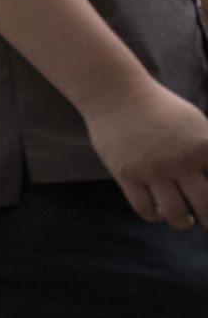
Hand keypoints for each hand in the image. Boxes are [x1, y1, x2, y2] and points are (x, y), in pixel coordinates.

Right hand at [85, 83, 207, 227]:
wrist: (118, 95)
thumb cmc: (160, 108)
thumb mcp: (196, 123)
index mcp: (203, 146)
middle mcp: (180, 161)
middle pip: (204, 206)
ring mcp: (152, 169)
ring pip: (174, 213)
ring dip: (182, 222)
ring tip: (184, 221)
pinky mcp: (127, 174)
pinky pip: (144, 208)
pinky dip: (154, 216)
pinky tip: (157, 211)